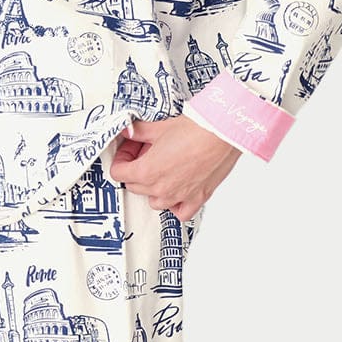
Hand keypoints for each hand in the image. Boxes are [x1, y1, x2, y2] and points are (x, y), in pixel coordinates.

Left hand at [108, 114, 241, 220]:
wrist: (223, 133)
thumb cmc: (195, 129)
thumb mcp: (159, 128)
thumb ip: (139, 133)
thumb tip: (129, 132)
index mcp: (146, 171)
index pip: (118, 173)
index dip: (122, 159)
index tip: (129, 151)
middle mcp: (160, 189)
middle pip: (135, 186)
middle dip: (137, 170)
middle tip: (147, 153)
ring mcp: (178, 197)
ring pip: (155, 201)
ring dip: (154, 188)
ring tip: (163, 171)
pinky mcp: (196, 199)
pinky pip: (180, 213)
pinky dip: (176, 205)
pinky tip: (178, 191)